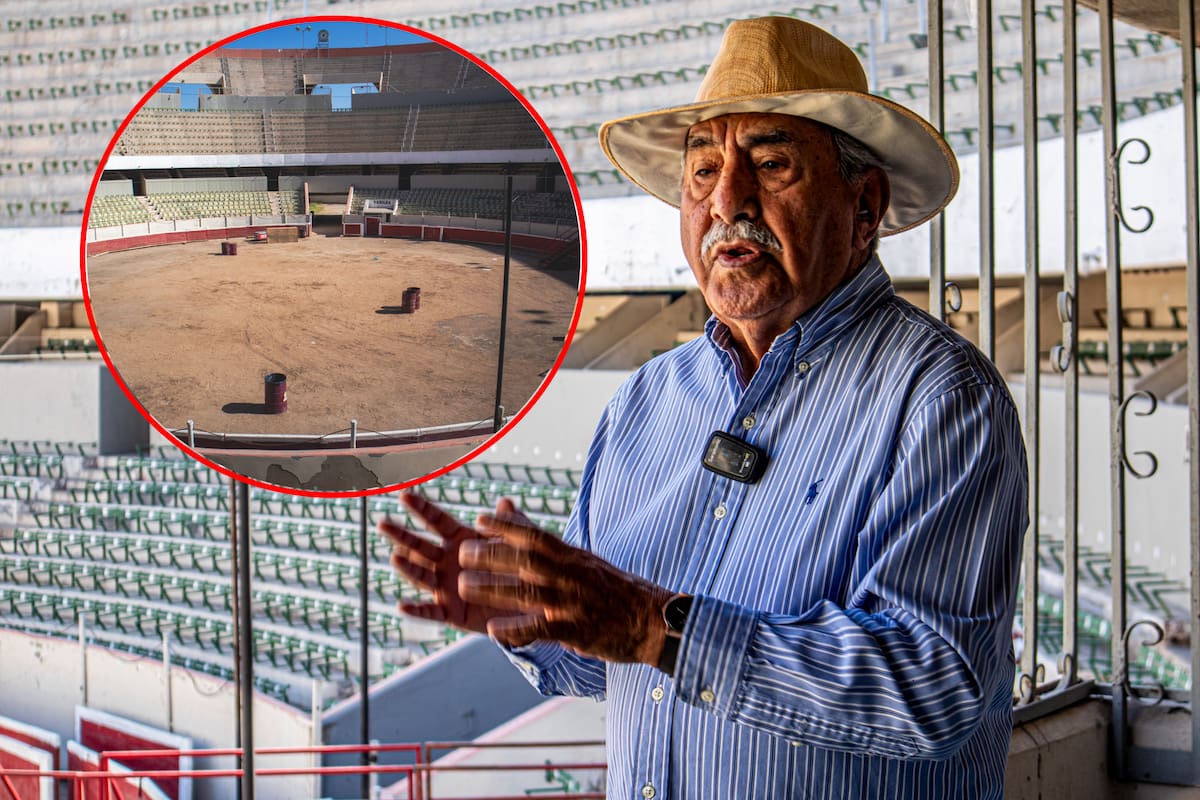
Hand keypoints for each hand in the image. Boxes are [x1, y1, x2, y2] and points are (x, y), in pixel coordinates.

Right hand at [380, 492, 529, 634]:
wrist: (529, 605)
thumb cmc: (520, 567)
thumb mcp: (518, 544)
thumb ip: (510, 525)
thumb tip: (506, 502)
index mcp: (461, 540)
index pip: (437, 521)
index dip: (421, 508)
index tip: (404, 495)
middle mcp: (447, 562)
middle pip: (420, 546)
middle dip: (402, 535)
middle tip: (383, 523)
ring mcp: (446, 586)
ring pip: (422, 576)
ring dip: (407, 567)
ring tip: (396, 557)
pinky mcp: (451, 612)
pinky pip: (431, 611)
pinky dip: (416, 610)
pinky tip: (402, 606)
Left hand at [459, 512, 673, 665]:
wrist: (654, 621)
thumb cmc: (614, 589)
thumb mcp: (584, 561)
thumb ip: (548, 544)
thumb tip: (521, 519)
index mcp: (573, 557)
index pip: (537, 536)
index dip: (507, 527)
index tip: (479, 520)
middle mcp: (572, 575)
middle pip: (528, 560)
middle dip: (494, 555)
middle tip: (462, 552)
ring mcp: (574, 603)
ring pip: (530, 592)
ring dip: (495, 588)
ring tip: (464, 586)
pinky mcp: (577, 631)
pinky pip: (542, 629)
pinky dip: (517, 629)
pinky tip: (494, 630)